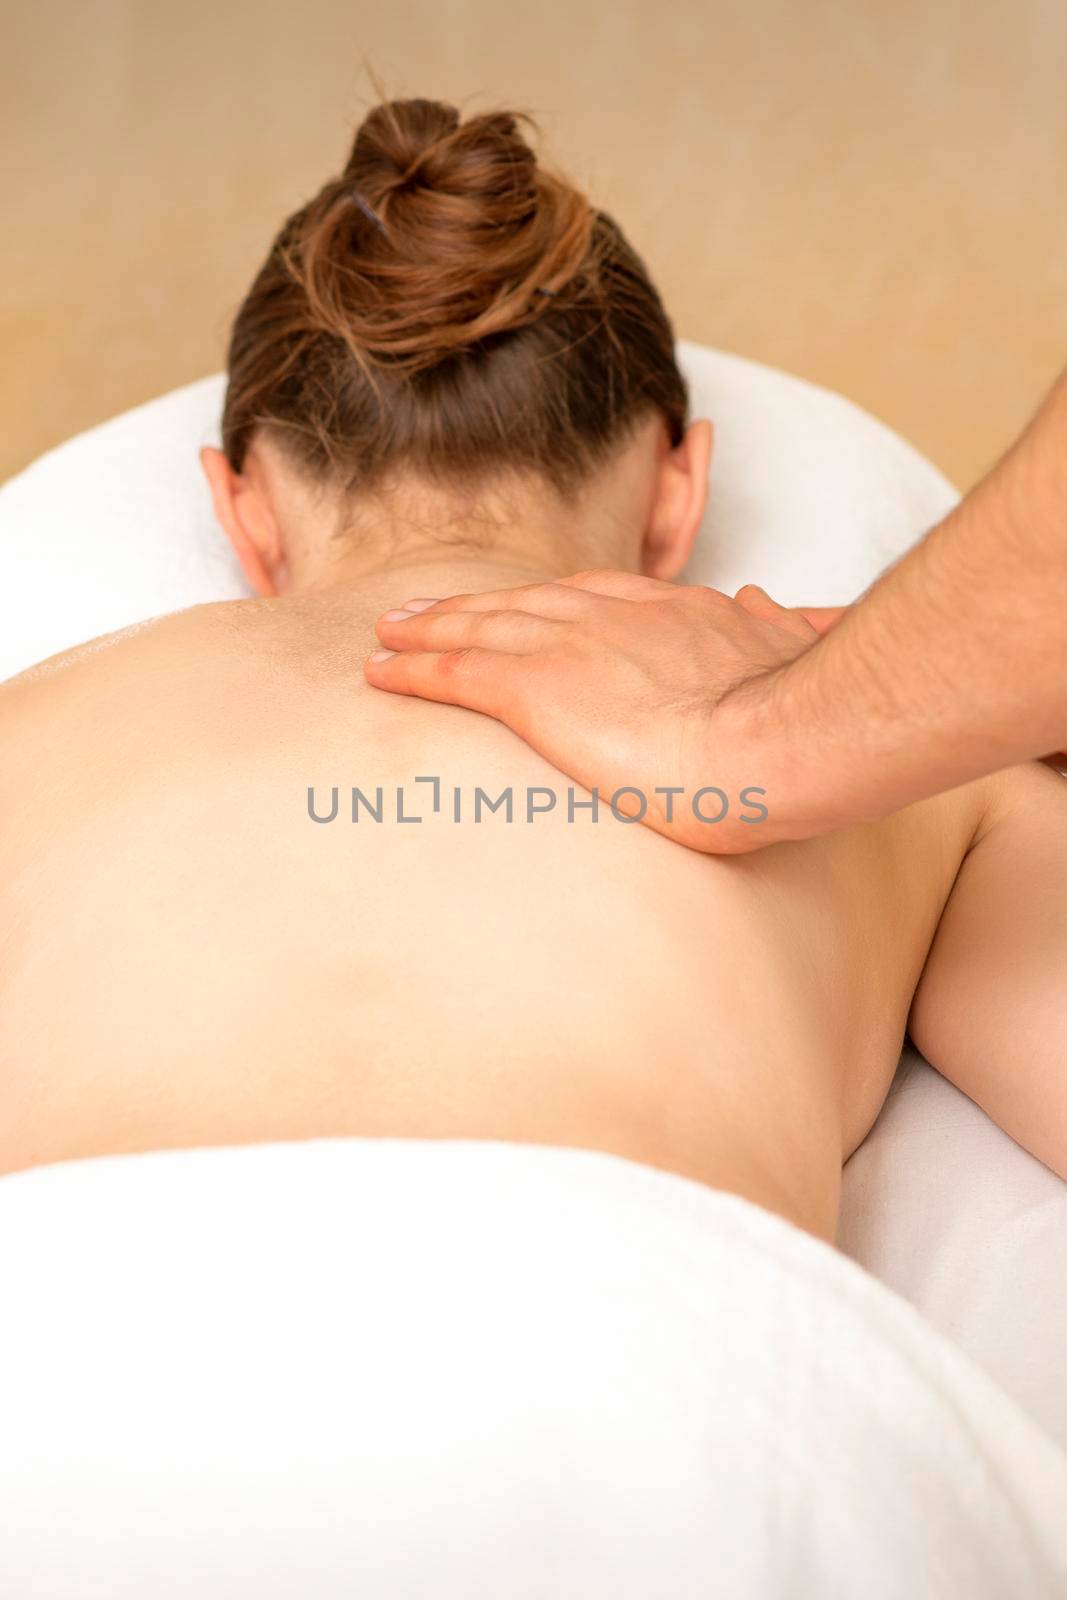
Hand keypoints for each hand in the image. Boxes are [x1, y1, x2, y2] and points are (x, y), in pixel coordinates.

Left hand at [364, 570, 821, 852]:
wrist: (779, 734)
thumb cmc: (797, 709)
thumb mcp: (794, 646)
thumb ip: (776, 625)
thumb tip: (772, 603)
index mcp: (666, 611)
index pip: (586, 599)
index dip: (541, 604)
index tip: (514, 608)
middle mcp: (608, 615)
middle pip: (520, 604)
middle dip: (469, 607)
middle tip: (423, 611)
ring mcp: (566, 646)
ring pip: (477, 630)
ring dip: (426, 630)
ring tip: (387, 634)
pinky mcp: (533, 688)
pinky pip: (454, 675)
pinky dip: (411, 670)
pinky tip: (378, 671)